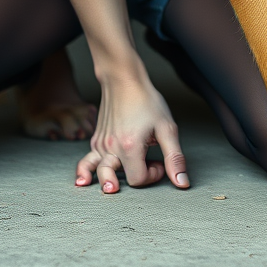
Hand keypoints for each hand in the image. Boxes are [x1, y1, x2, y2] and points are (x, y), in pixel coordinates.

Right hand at [75, 72, 188, 192]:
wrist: (124, 79)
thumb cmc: (146, 100)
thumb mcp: (167, 128)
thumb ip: (174, 158)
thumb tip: (181, 183)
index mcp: (129, 147)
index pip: (138, 180)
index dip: (152, 175)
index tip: (159, 161)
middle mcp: (111, 147)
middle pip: (112, 180)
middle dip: (126, 183)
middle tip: (137, 175)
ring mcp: (101, 143)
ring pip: (96, 171)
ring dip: (102, 179)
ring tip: (104, 187)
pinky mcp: (97, 138)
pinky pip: (88, 159)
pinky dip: (87, 169)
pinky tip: (84, 178)